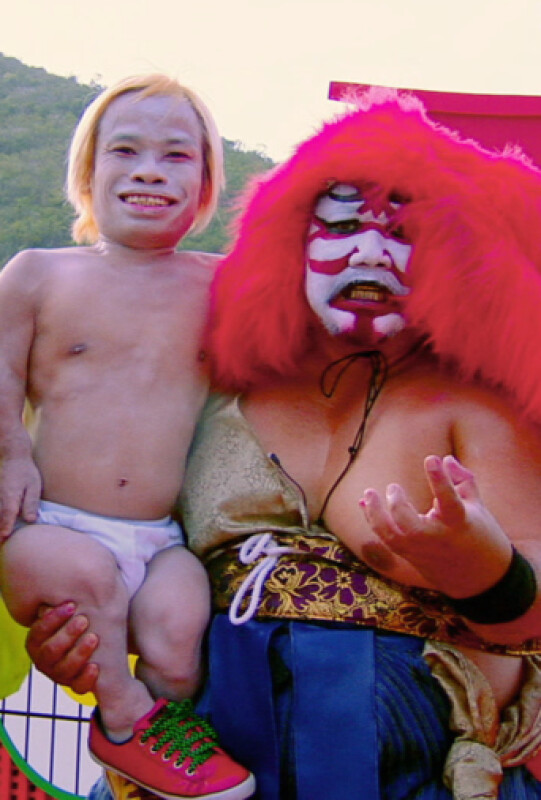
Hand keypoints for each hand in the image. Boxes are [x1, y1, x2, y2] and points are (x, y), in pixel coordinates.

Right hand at [0, 456, 41, 539]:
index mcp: (11, 497)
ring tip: (1, 538)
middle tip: (1, 542)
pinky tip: (1, 525)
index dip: (5, 527)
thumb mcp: (34, 486)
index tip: (5, 537)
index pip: (7, 515)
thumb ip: (31, 503)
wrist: (13, 458)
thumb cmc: (26, 472)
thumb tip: (30, 520)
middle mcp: (0, 498)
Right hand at [26, 602, 98, 693]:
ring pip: (63, 670)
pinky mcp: (74, 684)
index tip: (71, 605)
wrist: (92, 641)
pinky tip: (95, 666)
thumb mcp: (69, 613)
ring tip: (93, 638)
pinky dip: (86, 678)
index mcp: (36, 641)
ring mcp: (58, 674)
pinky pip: (77, 687)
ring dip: (79, 654)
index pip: (39, 631)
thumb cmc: (76, 620)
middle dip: (67, 635)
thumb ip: (65, 607)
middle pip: (51, 651)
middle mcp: (43, 660)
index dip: (53, 619)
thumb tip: (68, 594)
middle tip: (83, 620)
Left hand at [360, 455, 512, 597]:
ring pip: (392, 537)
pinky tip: (366, 503)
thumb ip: (462, 480)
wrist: (481, 579)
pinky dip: (374, 521)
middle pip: (411, 526)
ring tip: (369, 494)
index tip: (432, 459)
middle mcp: (437, 539)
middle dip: (397, 506)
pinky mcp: (411, 557)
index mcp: (459, 523)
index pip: (449, 500)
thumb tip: (446, 460)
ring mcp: (421, 550)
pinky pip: (387, 540)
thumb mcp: (477, 506)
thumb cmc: (480, 535)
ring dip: (375, 515)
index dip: (440, 480)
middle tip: (393, 487)